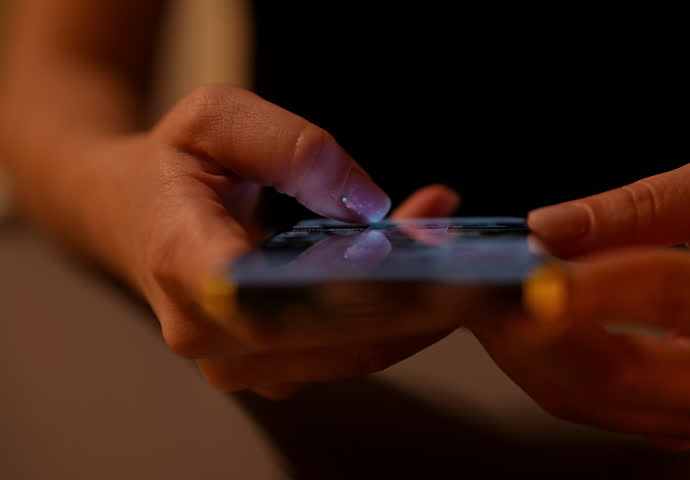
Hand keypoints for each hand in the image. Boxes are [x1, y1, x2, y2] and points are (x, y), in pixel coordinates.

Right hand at [93, 84, 459, 397]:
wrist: (132, 214)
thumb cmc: (173, 162)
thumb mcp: (215, 117)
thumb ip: (290, 146)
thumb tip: (368, 205)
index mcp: (180, 259)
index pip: (259, 299)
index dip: (335, 287)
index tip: (395, 249)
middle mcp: (203, 329)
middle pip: (323, 334)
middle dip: (405, 292)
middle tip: (461, 246)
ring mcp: (235, 361)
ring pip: (346, 353)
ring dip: (412, 309)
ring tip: (451, 251)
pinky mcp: (267, 371)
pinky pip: (345, 357)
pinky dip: (394, 321)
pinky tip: (423, 277)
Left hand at [470, 151, 689, 448]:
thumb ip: (643, 206)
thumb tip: (549, 228)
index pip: (669, 295)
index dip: (592, 287)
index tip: (528, 275)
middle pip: (619, 372)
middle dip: (533, 332)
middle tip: (473, 286)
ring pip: (594, 399)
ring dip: (524, 351)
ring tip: (482, 297)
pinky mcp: (686, 425)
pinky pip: (597, 407)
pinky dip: (547, 366)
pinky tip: (521, 325)